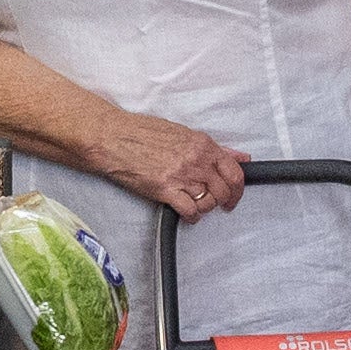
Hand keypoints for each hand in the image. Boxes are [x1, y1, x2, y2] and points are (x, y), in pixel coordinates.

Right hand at [101, 115, 247, 219]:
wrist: (112, 138)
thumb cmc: (141, 133)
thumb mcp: (182, 133)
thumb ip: (212, 148)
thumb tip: (238, 156)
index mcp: (202, 144)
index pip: (234, 171)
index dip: (238, 188)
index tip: (233, 195)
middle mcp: (196, 160)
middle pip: (223, 190)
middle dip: (222, 202)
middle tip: (216, 205)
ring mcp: (181, 176)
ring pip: (208, 202)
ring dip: (204, 208)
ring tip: (194, 205)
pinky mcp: (165, 190)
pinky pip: (190, 210)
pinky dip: (191, 216)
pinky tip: (186, 214)